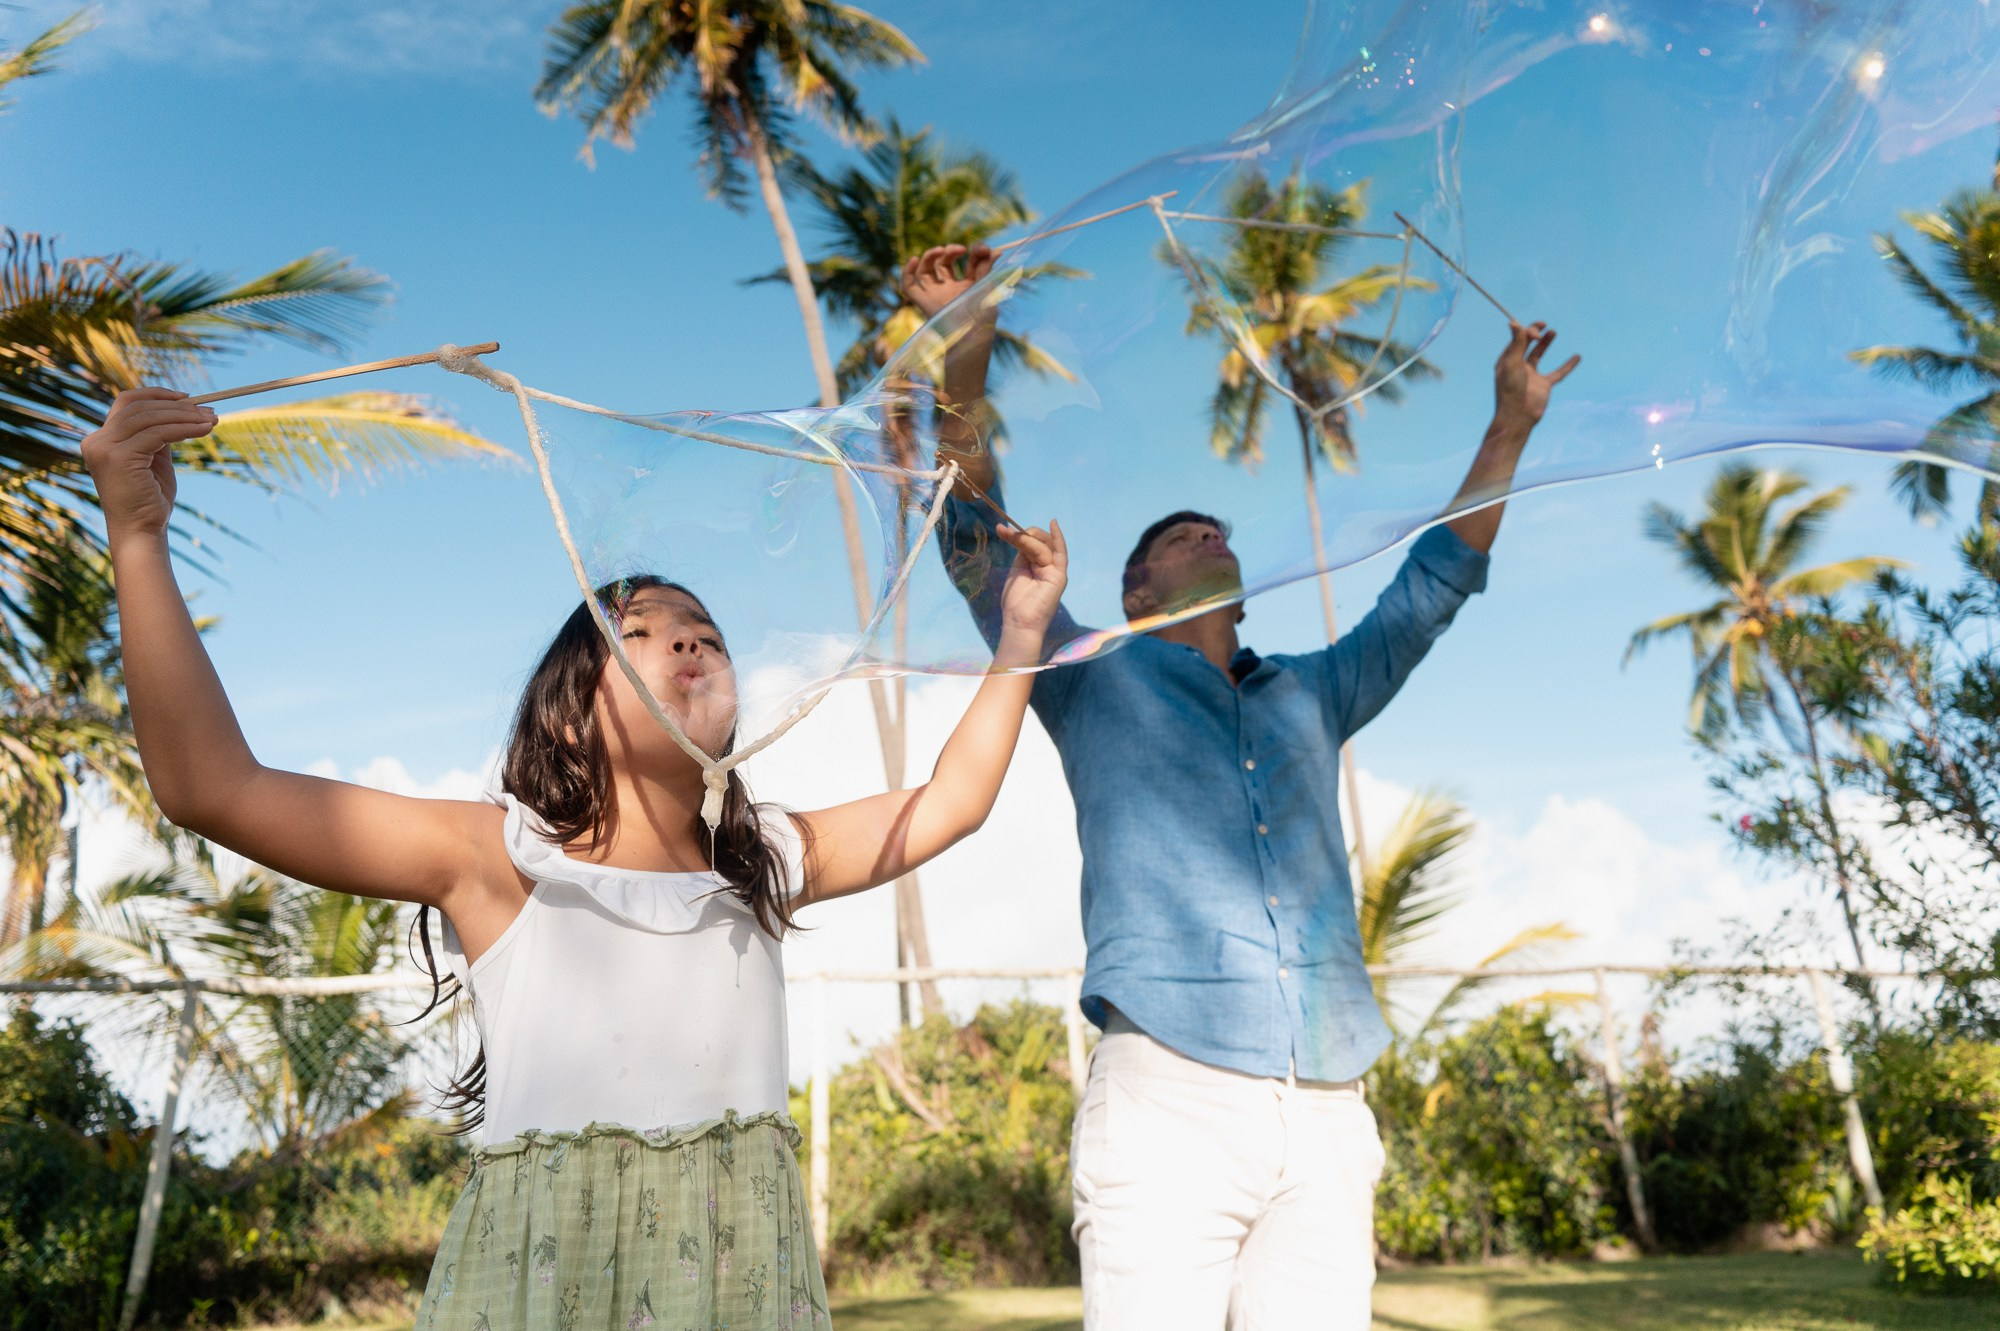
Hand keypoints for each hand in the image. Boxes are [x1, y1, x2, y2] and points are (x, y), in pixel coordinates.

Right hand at [82, 388, 212, 540]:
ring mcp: (104, 448)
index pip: (126, 403)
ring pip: (150, 418)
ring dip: (185, 416)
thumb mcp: (154, 460)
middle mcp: (97, 440)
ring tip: (213, 420)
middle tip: (210, 410)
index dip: (156, 394)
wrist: (142, 530)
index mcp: (101, 439)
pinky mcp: (118, 457)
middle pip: (140, 407)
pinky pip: (158, 434)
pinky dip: (184, 429)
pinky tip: (205, 430)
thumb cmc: (151, 499)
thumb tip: (182, 411)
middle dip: (178, 406)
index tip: (187, 397)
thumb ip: (157, 435)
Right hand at [902, 244, 995, 318]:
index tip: (983, 249)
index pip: (969, 263)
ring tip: (941, 250)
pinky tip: (915, 259)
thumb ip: (986, 270)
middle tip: (962, 249)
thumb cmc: (982, 322)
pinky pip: (909, 286)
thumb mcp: (987, 291)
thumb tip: (994, 250)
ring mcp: (936, 296)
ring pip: (926, 270)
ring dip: (930, 255)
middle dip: (952, 251)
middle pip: (946, 263)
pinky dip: (907, 271)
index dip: (976, 253)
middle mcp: (951, 290)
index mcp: (969, 288)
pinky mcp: (923, 303)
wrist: (968, 342)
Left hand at [996, 519, 1066, 638]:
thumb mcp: (1017, 571)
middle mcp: (1049, 567)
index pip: (1033, 544)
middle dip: (1024, 534)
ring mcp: (1055, 571)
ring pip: (1044, 545)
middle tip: (1006, 532)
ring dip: (1027, 537)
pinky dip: (1058, 538)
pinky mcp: (1059, 576)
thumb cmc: (1016, 602)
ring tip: (1010, 534)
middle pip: (1041, 541)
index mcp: (1039, 566)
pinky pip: (1060, 552)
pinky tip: (1053, 524)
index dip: (1020, 535)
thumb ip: (1022, 554)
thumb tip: (1020, 536)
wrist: (1019, 623)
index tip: (1002, 529)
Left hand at [1493, 321, 1578, 431]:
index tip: (1535, 333)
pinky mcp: (1544, 385)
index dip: (1527, 332)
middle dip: (1534, 333)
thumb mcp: (1512, 363)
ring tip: (1552, 332)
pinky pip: (1558, 373)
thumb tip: (1513, 322)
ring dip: (1546, 342)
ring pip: (1539, 354)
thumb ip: (1516, 343)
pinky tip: (1577, 357)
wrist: (1518, 415)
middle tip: (1543, 325)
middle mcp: (1518, 366)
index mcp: (1507, 360)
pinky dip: (1568, 365)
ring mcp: (1531, 375)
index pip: (1517, 340)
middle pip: (1527, 344)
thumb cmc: (1510, 389)